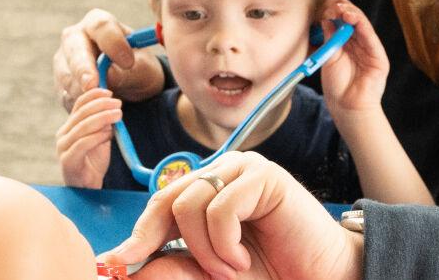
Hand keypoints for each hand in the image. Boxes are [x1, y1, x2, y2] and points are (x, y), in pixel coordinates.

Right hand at [53, 8, 164, 111]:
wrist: (130, 84)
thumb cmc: (139, 68)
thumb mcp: (142, 68)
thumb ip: (127, 70)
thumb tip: (107, 75)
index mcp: (98, 23)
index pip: (101, 26)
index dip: (113, 43)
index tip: (127, 62)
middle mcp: (75, 37)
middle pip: (75, 49)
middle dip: (84, 69)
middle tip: (93, 84)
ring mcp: (63, 60)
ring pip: (67, 76)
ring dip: (85, 91)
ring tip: (109, 100)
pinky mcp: (60, 83)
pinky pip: (66, 95)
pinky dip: (82, 104)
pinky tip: (100, 107)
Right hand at [56, 88, 121, 188]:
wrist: (88, 186)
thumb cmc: (94, 161)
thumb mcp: (101, 137)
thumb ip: (104, 124)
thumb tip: (113, 107)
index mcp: (69, 126)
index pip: (79, 105)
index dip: (94, 96)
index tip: (110, 92)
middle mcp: (63, 134)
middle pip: (82, 113)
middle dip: (102, 105)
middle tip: (118, 104)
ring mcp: (63, 147)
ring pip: (83, 127)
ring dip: (103, 118)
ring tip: (118, 115)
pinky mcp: (68, 160)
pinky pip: (83, 144)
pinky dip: (98, 136)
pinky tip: (109, 134)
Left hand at [102, 151, 362, 279]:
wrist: (321, 276)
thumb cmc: (269, 272)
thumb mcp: (209, 272)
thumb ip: (171, 264)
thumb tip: (120, 264)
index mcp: (209, 190)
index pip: (161, 203)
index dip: (139, 233)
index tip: (117, 262)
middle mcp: (223, 173)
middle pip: (169, 199)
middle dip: (169, 243)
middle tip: (203, 273)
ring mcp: (244, 170)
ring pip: (191, 204)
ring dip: (205, 250)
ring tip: (231, 270)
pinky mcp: (264, 176)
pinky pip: (220, 208)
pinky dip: (225, 244)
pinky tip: (244, 259)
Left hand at [319, 0, 389, 113]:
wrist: (347, 107)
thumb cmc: (337, 86)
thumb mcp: (329, 58)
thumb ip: (329, 39)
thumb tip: (326, 19)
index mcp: (345, 45)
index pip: (341, 23)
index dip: (335, 13)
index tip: (326, 6)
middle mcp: (358, 45)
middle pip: (352, 21)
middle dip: (343, 10)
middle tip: (333, 4)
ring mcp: (369, 49)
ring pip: (362, 25)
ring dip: (352, 14)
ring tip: (342, 9)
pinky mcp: (378, 56)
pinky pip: (370, 36)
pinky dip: (362, 25)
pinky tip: (352, 17)